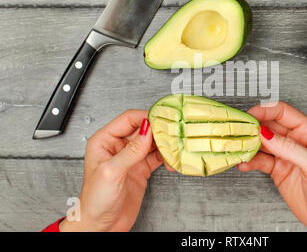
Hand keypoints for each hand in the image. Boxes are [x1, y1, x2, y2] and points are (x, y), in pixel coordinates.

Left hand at [60, 110, 162, 231]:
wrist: (100, 225)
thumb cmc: (94, 201)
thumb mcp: (112, 172)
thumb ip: (132, 150)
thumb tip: (147, 130)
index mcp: (104, 141)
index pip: (128, 119)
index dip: (145, 117)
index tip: (161, 119)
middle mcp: (118, 146)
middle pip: (143, 129)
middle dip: (159, 130)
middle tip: (173, 131)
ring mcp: (130, 158)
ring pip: (152, 142)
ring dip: (164, 143)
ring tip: (174, 145)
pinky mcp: (140, 169)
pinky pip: (156, 156)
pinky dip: (166, 156)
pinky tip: (171, 158)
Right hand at [237, 102, 306, 231]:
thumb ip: (289, 148)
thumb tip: (266, 134)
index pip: (283, 112)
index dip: (265, 111)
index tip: (249, 115)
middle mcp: (296, 139)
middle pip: (269, 124)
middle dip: (252, 127)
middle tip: (238, 131)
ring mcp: (285, 153)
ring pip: (262, 142)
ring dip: (248, 144)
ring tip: (237, 148)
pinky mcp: (277, 168)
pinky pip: (260, 159)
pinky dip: (250, 161)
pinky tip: (243, 164)